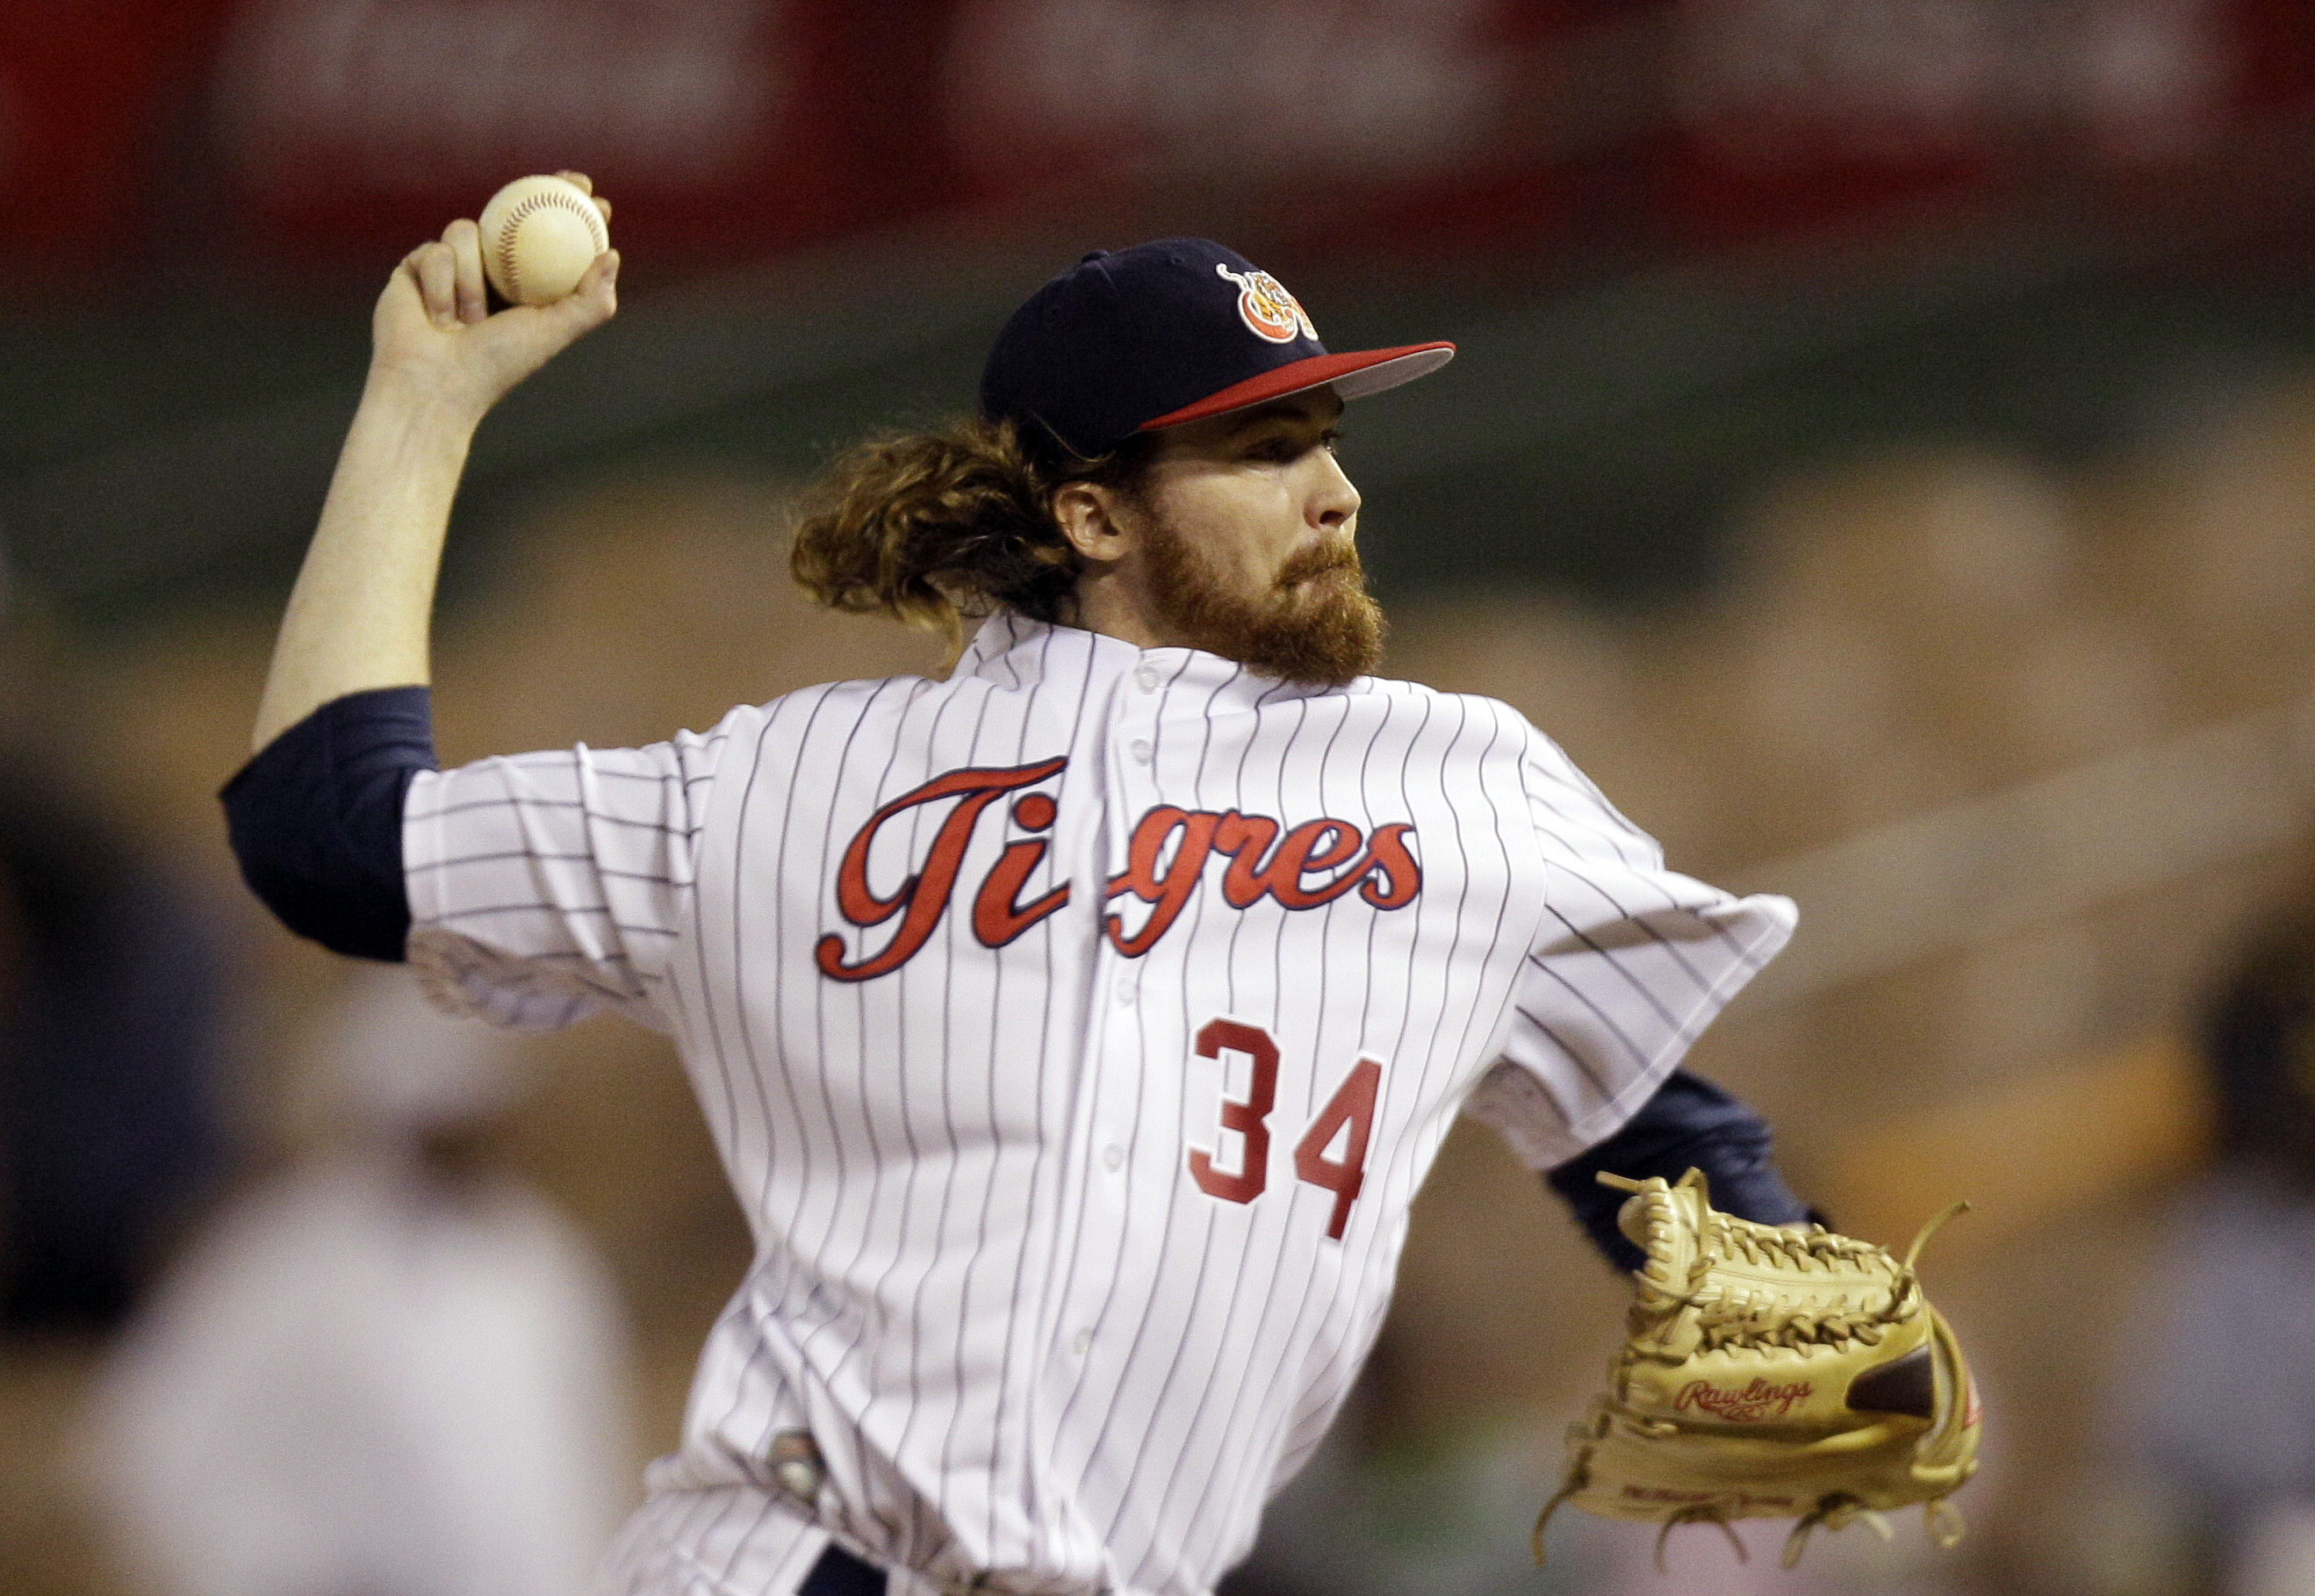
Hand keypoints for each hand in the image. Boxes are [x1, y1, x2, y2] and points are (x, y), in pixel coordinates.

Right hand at [368, 171, 617, 422]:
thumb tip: (613, 255)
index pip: (550, 241)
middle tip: (562, 183)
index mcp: (525, 288)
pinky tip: (437, 318)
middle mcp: (491, 273)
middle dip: (536, 190)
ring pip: (468, 231)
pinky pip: (436, 250)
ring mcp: (453, 266)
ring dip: (472, 279)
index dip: (572, 213)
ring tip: (470, 321)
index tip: (593, 196)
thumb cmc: (496, 365)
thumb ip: (589, 302)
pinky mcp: (418, 266)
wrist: (432, 384)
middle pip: (510, 215)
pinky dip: (442, 284)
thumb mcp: (552, 333)